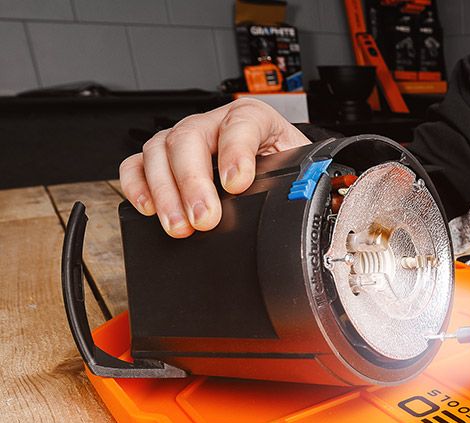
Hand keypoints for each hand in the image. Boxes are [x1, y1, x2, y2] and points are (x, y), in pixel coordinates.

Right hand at [118, 98, 310, 237]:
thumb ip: (296, 179)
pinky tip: (148, 208)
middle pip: (190, 138)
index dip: (236, 152)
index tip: (237, 183)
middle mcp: (214, 122)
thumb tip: (297, 205)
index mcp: (253, 117)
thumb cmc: (284, 163)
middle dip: (193, 182)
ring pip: (160, 150)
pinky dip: (137, 185)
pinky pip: (137, 163)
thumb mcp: (298, 167)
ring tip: (179, 225)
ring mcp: (185, 137)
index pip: (241, 124)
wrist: (275, 163)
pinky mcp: (163, 157)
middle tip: (204, 218)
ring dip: (165, 192)